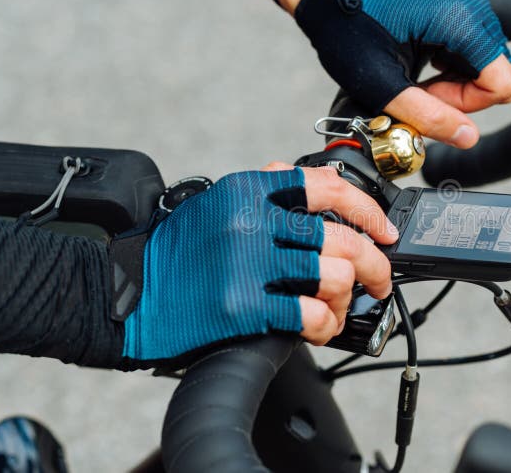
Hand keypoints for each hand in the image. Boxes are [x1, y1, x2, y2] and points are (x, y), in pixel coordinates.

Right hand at [119, 164, 395, 364]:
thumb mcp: (216, 204)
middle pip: (341, 237)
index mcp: (248, 191)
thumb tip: (314, 180)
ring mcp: (247, 264)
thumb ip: (264, 193)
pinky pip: (309, 315)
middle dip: (375, 264)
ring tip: (339, 310)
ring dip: (347, 299)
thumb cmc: (175, 253)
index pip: (327, 186)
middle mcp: (251, 222)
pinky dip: (325, 325)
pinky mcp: (242, 306)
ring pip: (333, 275)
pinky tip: (318, 329)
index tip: (384, 230)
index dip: (368, 209)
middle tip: (379, 281)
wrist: (126, 294)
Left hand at [281, 0, 510, 148]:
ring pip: (487, 72)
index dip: (466, 104)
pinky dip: (452, 75)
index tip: (428, 97)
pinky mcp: (463, 16)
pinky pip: (476, 60)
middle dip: (460, 98)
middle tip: (417, 92)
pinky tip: (424, 72)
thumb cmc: (349, 33)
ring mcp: (470, 10)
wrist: (332, 0)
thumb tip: (468, 138)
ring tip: (416, 82)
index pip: (503, 85)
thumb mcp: (383, 85)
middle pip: (497, 79)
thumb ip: (427, 116)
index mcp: (461, 21)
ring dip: (455, 88)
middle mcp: (474, 10)